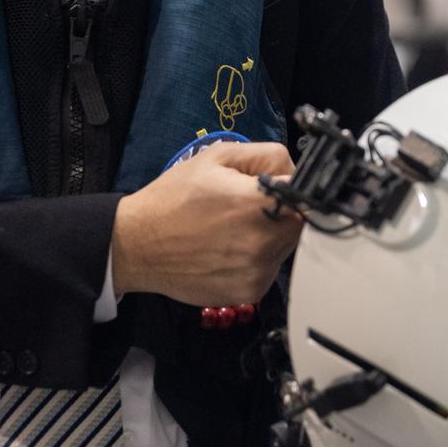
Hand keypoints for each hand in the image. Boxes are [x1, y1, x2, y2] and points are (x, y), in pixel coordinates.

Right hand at [111, 141, 301, 307]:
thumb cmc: (174, 198)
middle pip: (300, 222)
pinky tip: (230, 250)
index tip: (283, 188)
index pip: (309, 194)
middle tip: (251, 206)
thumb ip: (266, 155)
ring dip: (272, 236)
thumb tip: (295, 170)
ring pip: (287, 247)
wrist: (138, 245)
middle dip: (284, 211)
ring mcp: (258, 271)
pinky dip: (258, 259)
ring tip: (236, 228)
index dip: (296, 188)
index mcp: (258, 202)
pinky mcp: (251, 291)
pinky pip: (270, 269)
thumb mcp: (217, 156)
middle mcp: (264, 241)